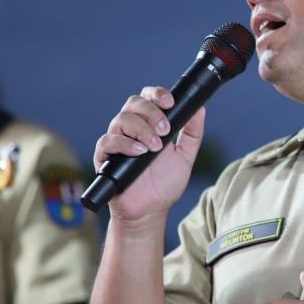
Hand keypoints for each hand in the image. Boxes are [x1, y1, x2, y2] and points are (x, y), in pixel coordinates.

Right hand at [93, 87, 205, 220]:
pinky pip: (108, 141)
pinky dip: (125, 144)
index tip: (170, 102)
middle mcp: (131, 128)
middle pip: (134, 103)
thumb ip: (193, 133)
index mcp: (149, 123)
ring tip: (155, 147)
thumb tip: (200, 108)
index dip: (157, 94)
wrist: (150, 210)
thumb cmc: (165, 183)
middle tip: (165, 130)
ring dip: (141, 129)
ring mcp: (116, 140)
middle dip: (152, 113)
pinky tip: (139, 152)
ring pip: (121, 119)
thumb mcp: (185, 157)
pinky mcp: (103, 156)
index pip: (148, 97)